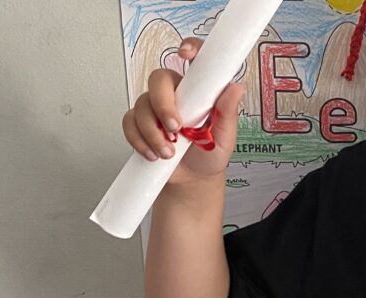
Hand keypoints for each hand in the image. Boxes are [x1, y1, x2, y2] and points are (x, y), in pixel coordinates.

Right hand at [121, 37, 244, 184]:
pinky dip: (139, 140)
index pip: (195, 61)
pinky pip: (130, 123)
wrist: (193, 181)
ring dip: (153, 132)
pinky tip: (153, 154)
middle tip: (175, 128)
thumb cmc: (210, 155)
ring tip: (169, 152)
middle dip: (163, 105)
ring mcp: (155, 108)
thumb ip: (227, 113)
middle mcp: (175, 94)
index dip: (190, 48)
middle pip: (158, 79)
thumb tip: (236, 88)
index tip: (186, 53)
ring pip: (142, 105)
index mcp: (199, 91)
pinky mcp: (139, 124)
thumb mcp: (225, 137)